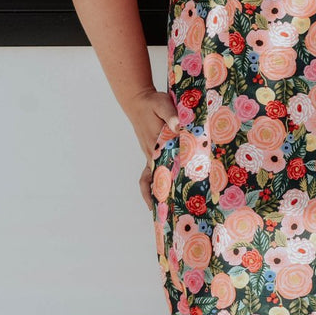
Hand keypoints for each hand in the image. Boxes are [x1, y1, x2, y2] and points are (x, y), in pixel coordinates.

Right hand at [125, 87, 178, 211]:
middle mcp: (151, 152)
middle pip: (157, 178)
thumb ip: (170, 115)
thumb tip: (177, 127)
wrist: (138, 101)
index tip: (168, 199)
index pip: (161, 167)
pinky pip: (151, 172)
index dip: (165, 183)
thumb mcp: (163, 104)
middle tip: (171, 214)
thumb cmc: (152, 102)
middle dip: (162, 196)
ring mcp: (150, 153)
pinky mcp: (151, 152)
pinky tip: (161, 193)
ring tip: (166, 210)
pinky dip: (153, 184)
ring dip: (158, 192)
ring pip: (153, 178)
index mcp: (155, 143)